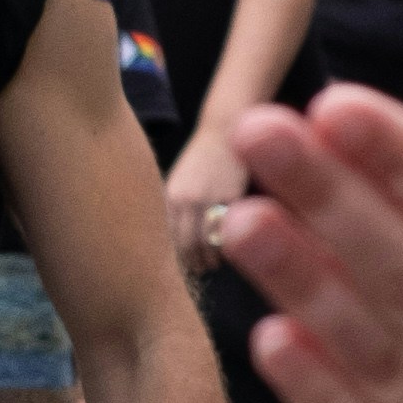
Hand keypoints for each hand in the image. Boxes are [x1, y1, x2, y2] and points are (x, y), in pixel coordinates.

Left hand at [167, 128, 244, 269]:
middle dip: (192, 263)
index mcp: (170, 196)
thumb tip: (168, 241)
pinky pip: (230, 229)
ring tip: (213, 266)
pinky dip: (228, 245)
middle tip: (198, 272)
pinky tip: (228, 251)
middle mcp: (186, 199)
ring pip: (207, 242)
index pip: (168, 238)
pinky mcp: (234, 197)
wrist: (226, 130)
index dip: (174, 258)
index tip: (178, 269)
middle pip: (186, 244)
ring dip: (210, 259)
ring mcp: (210, 198)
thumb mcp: (180, 180)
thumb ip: (174, 207)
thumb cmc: (202, 159)